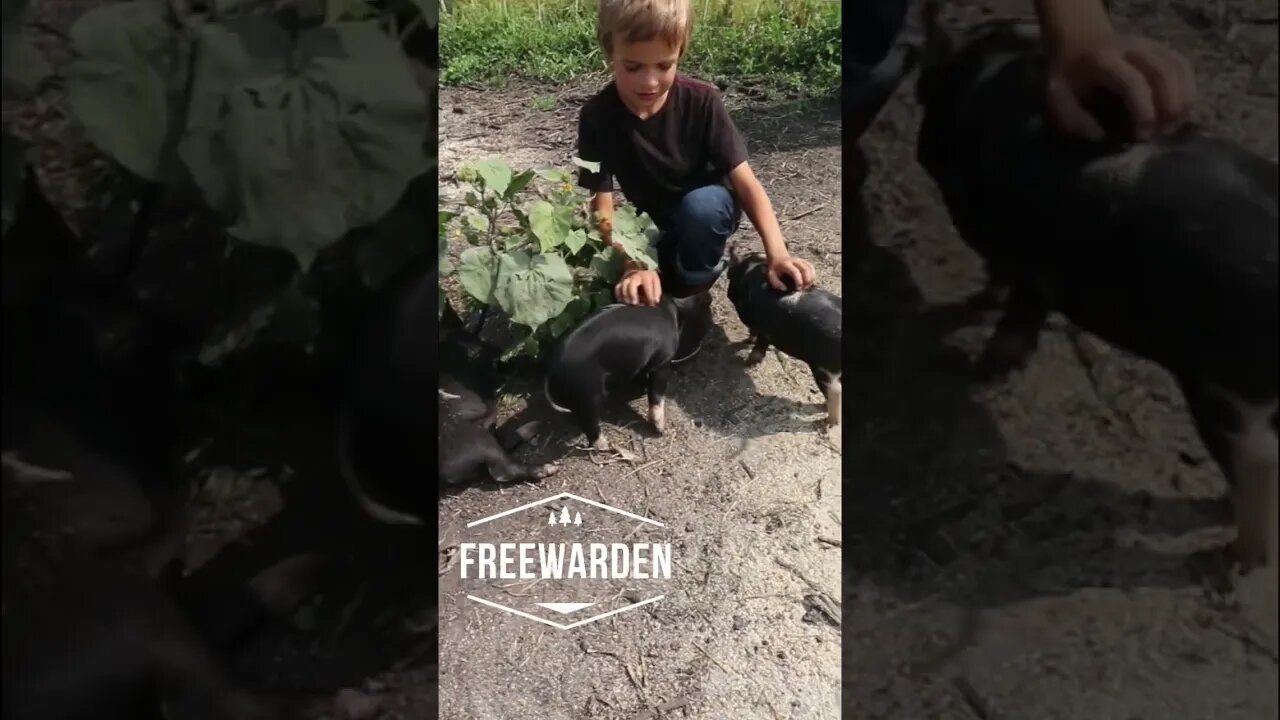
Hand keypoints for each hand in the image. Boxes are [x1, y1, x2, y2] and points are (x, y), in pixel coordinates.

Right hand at [615, 268, 661, 305]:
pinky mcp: (621, 282)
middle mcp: (635, 277)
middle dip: (633, 295)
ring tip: (629, 304)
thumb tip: (655, 301)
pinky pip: (617, 288)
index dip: (649, 296)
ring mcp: (626, 279)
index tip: (651, 304)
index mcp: (645, 276)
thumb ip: (656, 292)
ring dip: (625, 296)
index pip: (647, 286)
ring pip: (623, 287)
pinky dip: (619, 295)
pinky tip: (622, 301)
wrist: (638, 267)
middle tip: (635, 303)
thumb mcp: (655, 281)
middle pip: (631, 285)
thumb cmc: (648, 277)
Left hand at [767, 255, 814, 291]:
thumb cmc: (775, 269)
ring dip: (811, 278)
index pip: (795, 272)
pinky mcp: (804, 262)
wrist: (778, 257)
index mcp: (786, 264)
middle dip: (807, 280)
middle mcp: (795, 261)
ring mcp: (801, 260)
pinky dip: (813, 275)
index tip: (798, 288)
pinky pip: (811, 267)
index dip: (798, 281)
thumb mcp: (771, 275)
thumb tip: (785, 289)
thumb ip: (776, 283)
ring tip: (807, 286)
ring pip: (810, 268)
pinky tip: (809, 282)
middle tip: (804, 288)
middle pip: (805, 269)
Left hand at [1045, 32, 1195, 141]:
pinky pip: (1184, 67)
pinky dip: (1188, 90)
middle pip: (1163, 73)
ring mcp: (1150, 45)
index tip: (1142, 135)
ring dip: (1182, 101)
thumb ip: (1071, 118)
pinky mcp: (1162, 49)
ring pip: (1179, 69)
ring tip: (1172, 127)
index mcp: (1103, 60)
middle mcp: (1132, 48)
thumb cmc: (1068, 74)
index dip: (1143, 110)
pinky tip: (1180, 112)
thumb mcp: (1055, 96)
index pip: (1133, 82)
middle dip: (1168, 107)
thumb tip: (1099, 137)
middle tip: (1160, 134)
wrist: (1078, 40)